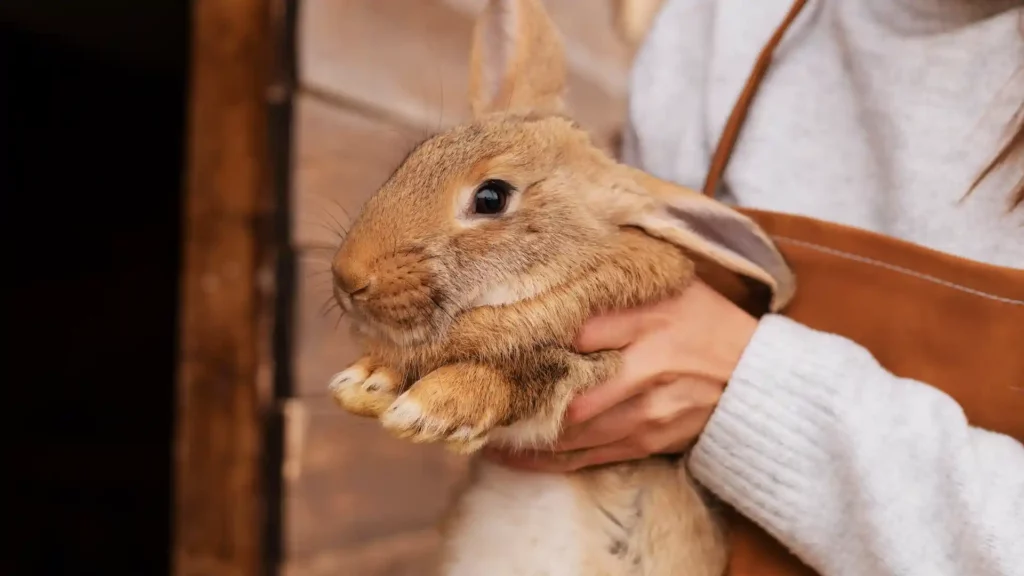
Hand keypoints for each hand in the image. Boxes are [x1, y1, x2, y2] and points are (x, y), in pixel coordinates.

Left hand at [483, 280, 757, 471]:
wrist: (759, 382)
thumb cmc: (709, 325)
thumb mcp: (674, 291)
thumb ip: (621, 288)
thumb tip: (561, 284)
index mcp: (651, 327)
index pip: (581, 332)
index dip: (534, 336)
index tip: (490, 336)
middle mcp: (646, 375)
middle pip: (569, 394)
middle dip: (519, 399)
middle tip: (472, 393)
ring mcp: (646, 416)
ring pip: (573, 433)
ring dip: (524, 436)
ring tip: (481, 428)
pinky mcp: (645, 443)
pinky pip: (587, 458)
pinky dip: (547, 461)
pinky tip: (512, 456)